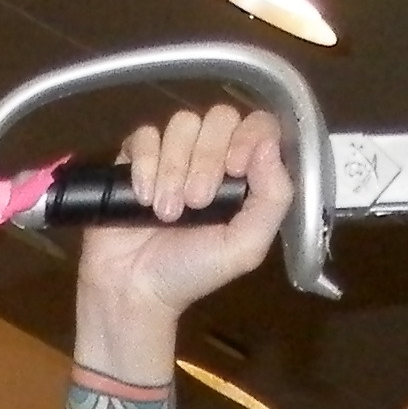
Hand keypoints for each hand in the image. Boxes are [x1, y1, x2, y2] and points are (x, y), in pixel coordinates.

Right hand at [74, 105, 291, 331]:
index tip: (236, 169)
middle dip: (207, 158)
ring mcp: (173, 154)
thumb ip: (273, 199)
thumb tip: (270, 144)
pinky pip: (145, 135)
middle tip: (196, 202)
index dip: (248, 136)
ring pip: (182, 123)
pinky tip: (143, 198)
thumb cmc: (193, 272)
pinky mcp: (136, 158)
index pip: (259, 124)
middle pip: (219, 117)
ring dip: (174, 167)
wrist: (134, 291)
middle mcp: (211, 156)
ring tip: (167, 212)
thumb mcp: (246, 246)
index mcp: (245, 173)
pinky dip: (145, 164)